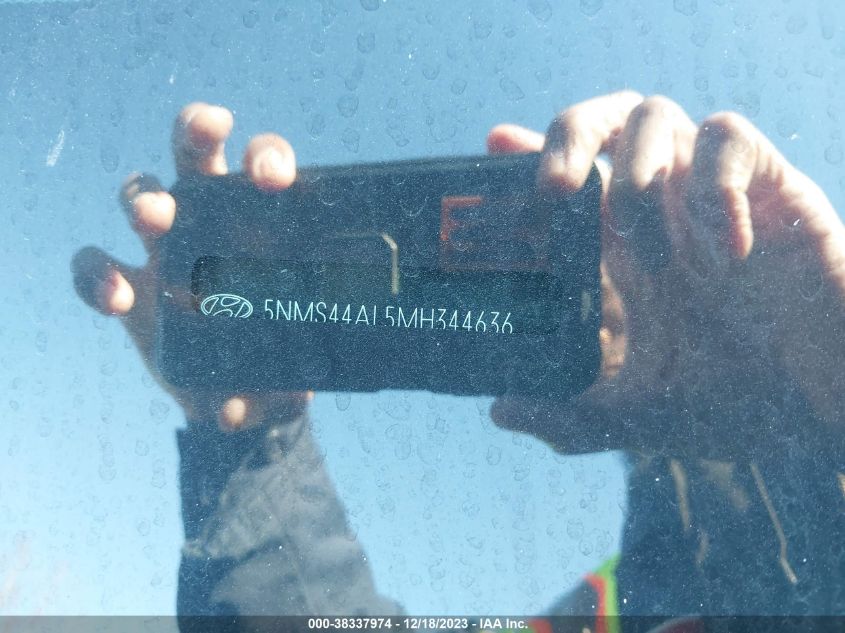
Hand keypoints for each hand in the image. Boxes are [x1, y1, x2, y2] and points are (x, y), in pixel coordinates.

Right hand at [72, 103, 309, 430]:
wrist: (235, 397)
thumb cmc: (276, 367)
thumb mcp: (292, 380)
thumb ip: (281, 394)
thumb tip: (251, 408)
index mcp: (264, 225)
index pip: (262, 166)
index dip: (267, 156)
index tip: (274, 179)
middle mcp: (210, 223)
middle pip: (195, 154)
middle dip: (197, 132)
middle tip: (210, 133)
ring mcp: (162, 251)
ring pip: (141, 193)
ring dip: (144, 196)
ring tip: (155, 218)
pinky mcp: (126, 285)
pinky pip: (92, 261)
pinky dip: (94, 273)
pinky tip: (116, 299)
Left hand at [488, 92, 844, 457]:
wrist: (820, 411)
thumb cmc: (733, 402)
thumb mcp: (639, 416)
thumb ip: (571, 418)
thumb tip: (500, 410)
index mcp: (621, 249)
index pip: (568, 177)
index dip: (529, 154)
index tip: (495, 146)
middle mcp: (660, 210)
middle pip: (604, 122)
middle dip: (569, 136)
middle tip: (551, 191)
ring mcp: (711, 196)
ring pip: (659, 115)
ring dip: (638, 172)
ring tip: (649, 248)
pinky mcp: (772, 191)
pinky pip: (733, 138)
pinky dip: (717, 185)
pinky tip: (727, 252)